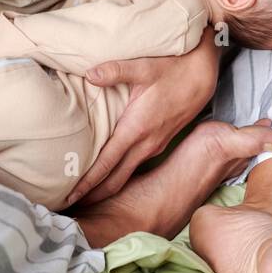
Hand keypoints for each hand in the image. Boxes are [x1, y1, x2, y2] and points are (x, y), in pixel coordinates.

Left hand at [63, 24, 220, 205]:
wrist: (203, 74)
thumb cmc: (174, 68)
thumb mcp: (144, 66)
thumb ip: (114, 71)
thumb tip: (90, 74)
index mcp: (137, 129)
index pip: (106, 164)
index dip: (86, 183)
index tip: (69, 198)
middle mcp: (146, 144)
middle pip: (115, 180)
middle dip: (92, 195)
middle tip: (68, 206)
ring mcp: (154, 146)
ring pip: (126, 175)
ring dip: (105, 187)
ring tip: (83, 195)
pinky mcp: (159, 142)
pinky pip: (135, 166)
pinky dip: (118, 175)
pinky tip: (108, 174)